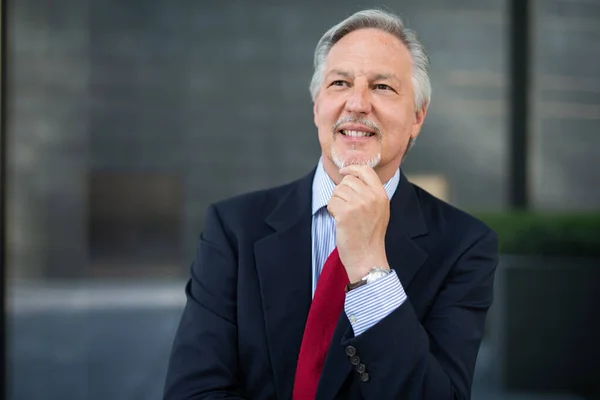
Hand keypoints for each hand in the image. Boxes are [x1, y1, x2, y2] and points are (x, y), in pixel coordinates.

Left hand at [327, 165, 390, 282]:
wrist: (367, 257)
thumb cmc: (370, 236)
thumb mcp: (379, 210)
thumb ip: (370, 192)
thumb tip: (353, 176)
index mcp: (381, 195)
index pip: (366, 170)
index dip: (352, 168)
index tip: (344, 172)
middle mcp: (371, 197)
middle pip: (348, 181)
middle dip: (342, 191)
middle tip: (346, 207)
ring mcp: (358, 204)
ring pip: (337, 191)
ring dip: (336, 202)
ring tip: (344, 216)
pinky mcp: (345, 213)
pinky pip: (331, 202)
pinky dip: (332, 210)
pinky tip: (339, 221)